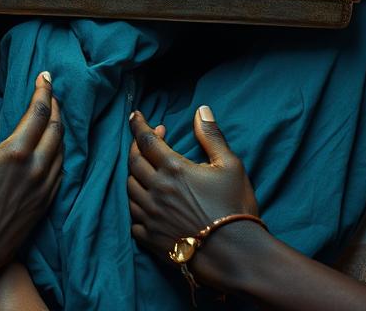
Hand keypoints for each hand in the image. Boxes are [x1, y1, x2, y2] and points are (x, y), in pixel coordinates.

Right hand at [0, 72, 62, 277]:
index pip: (39, 111)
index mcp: (16, 152)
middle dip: (55, 105)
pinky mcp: (44, 205)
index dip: (43, 90)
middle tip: (50, 92)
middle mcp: (35, 168)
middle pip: (56, 127)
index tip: (44, 76)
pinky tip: (53, 150)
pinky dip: (60, 154)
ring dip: (59, 129)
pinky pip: (60, 172)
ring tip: (52, 117)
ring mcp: (42, 188)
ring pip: (61, 150)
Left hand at [128, 107, 262, 291]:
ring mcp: (151, 216)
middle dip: (136, 147)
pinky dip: (136, 207)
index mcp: (173, 169)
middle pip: (134, 162)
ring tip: (147, 171)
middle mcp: (156, 190)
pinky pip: (133, 220)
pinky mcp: (151, 239)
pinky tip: (146, 205)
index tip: (134, 116)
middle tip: (147, 141)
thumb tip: (201, 110)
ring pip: (130, 189)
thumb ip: (212, 136)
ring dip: (135, 175)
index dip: (138, 126)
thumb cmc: (235, 208)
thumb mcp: (230, 165)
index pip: (146, 141)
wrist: (235, 255)